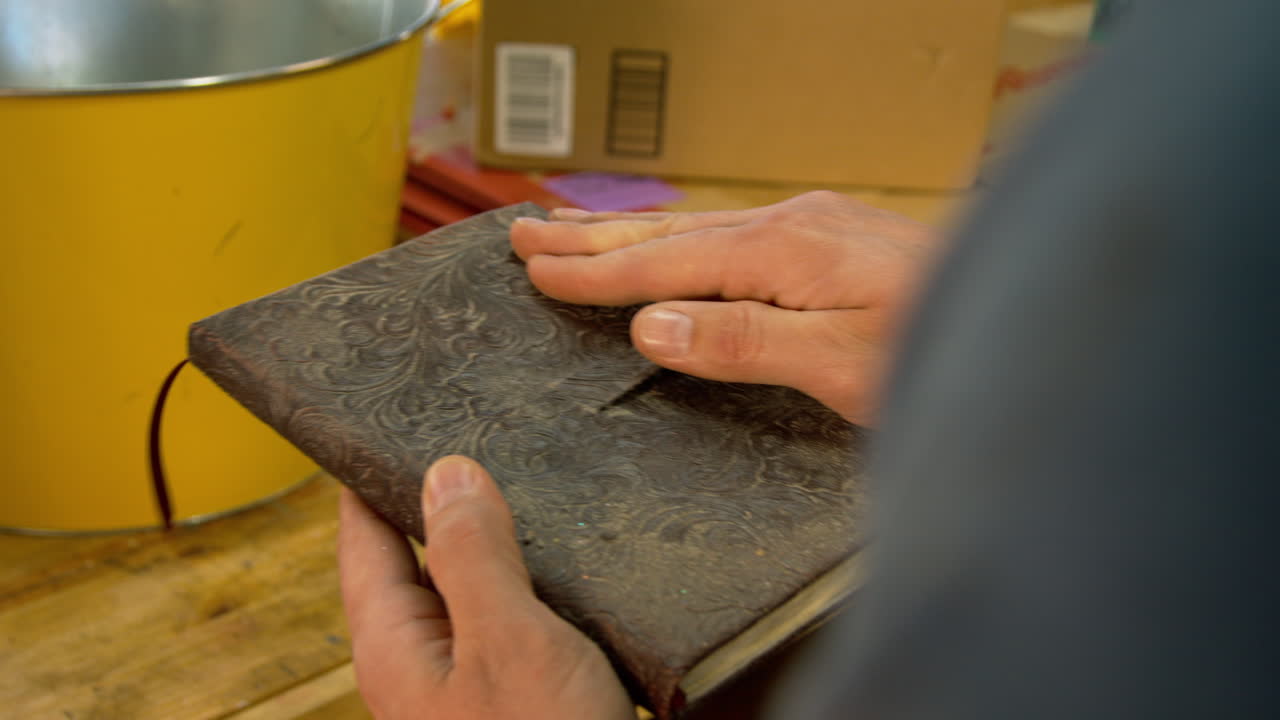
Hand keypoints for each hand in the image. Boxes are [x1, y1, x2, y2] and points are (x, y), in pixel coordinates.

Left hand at [338, 455, 634, 719]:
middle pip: (419, 560)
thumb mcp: (508, 642)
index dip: (370, 477)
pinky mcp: (518, 697)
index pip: (363, 539)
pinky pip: (514, 623)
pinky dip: (533, 586)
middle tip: (478, 437)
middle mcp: (424, 664)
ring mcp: (470, 683)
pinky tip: (571, 568)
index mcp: (396, 647)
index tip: (386, 422)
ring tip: (533, 489)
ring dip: (500, 545)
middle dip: (446, 502)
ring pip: (475, 591)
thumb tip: (448, 473)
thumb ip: (474, 556)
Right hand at [510, 191, 939, 425]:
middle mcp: (789, 224)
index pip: (663, 264)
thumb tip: (655, 323)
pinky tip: (672, 238)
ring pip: (694, 225)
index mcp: (780, 253)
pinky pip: (728, 228)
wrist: (1022, 316)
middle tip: (521, 233)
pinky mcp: (830, 233)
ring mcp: (812, 222)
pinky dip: (679, 234)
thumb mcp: (840, 363)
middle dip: (590, 237)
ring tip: (572, 228)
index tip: (536, 270)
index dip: (595, 273)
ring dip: (627, 229)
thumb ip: (744, 341)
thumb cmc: (939, 349)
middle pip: (667, 232)